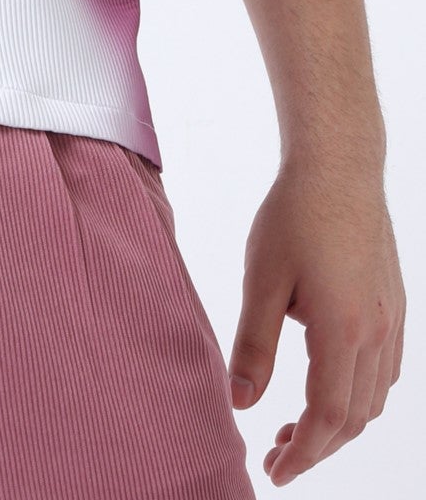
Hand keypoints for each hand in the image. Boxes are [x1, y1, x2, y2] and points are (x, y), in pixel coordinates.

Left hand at [227, 155, 404, 483]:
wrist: (339, 167)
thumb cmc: (294, 215)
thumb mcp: (261, 280)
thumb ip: (253, 347)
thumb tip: (241, 404)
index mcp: (344, 332)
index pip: (329, 418)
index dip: (303, 453)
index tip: (275, 472)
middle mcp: (378, 335)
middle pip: (355, 418)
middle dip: (318, 446)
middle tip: (277, 456)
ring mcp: (393, 321)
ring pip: (374, 399)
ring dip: (340, 423)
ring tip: (297, 426)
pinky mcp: (395, 306)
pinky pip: (386, 372)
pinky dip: (359, 395)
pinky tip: (329, 385)